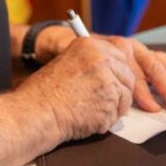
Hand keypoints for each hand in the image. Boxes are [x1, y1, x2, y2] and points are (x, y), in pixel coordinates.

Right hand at [17, 37, 134, 139]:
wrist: (37, 111)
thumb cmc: (45, 93)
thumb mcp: (68, 63)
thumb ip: (92, 63)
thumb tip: (112, 73)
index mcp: (90, 45)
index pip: (120, 55)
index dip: (119, 72)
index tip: (117, 81)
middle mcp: (101, 58)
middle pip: (127, 74)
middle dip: (119, 90)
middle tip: (104, 100)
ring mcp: (108, 79)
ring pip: (126, 95)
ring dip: (114, 106)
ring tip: (92, 110)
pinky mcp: (111, 101)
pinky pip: (118, 112)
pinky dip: (108, 119)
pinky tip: (90, 117)